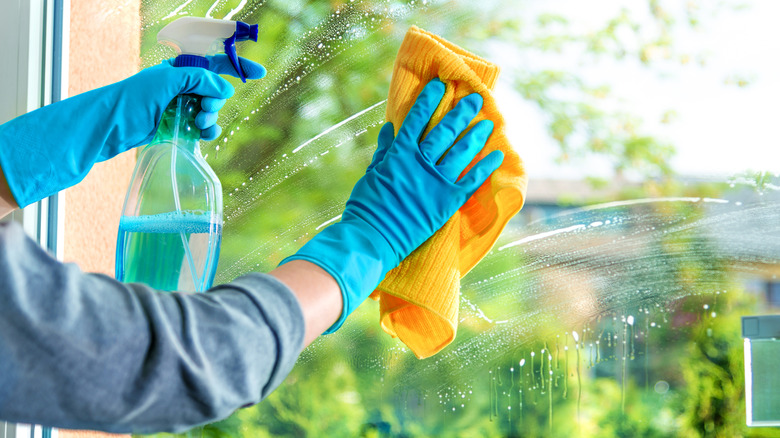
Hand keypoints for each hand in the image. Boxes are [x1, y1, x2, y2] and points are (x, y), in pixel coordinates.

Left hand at [0, 54, 264, 207]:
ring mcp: (178, 107)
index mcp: (177, 70)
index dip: (236, 65)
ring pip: (210, 110)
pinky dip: (206, 131)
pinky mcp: (176, 127)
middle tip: (204, 110)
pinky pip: (202, 127)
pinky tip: (200, 135)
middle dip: (217, 100)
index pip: (213, 63)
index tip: (259, 72)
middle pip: (215, 90)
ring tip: (200, 125)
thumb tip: (225, 89)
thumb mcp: (165, 83)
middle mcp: (180, 86)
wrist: (107, 128)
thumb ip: (198, 81)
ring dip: (211, 118)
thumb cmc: (130, 100)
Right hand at [281, 79, 503, 331]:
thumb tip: (390, 128)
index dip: (429, 101)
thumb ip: (384, 151)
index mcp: (399, 154)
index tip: (440, 85)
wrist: (372, 237)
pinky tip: (497, 154)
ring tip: (489, 123)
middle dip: (461, 112)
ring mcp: (436, 181)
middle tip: (475, 98)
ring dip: (476, 135)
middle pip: (445, 131)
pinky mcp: (447, 201)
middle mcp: (420, 162)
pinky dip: (485, 166)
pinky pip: (472, 180)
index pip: (417, 120)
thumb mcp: (372, 174)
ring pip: (461, 151)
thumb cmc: (366, 207)